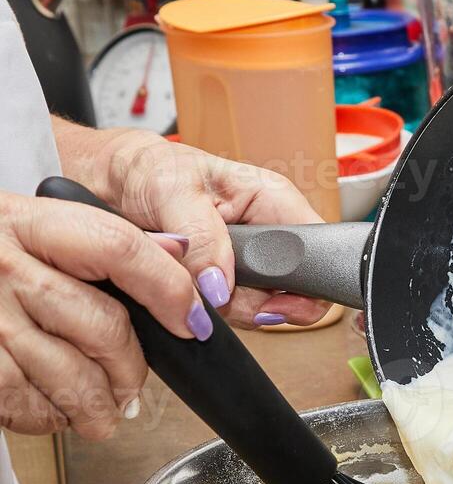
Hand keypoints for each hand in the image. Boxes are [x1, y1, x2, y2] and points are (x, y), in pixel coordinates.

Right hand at [0, 190, 208, 437]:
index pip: (119, 248)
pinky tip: (53, 412)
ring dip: (97, 405)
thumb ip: (100, 240)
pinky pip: (23, 402)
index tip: (195, 321)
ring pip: (70, 374)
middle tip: (132, 388)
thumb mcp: (30, 226)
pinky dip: (49, 416)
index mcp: (28, 220)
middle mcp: (1, 263)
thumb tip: (179, 252)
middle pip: (104, 326)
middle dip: (131, 369)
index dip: (170, 290)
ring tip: (102, 412)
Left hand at [53, 120, 332, 328]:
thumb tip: (221, 285)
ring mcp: (245, 265)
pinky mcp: (221, 285)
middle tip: (219, 294)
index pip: (318, 251)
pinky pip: (229, 315)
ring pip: (260, 310)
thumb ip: (203, 238)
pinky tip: (186, 290)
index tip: (273, 305)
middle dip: (254, 303)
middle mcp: (265, 235)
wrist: (102, 184)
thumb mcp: (172, 190)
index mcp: (272, 201)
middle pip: (292, 292)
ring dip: (224, 309)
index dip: (304, 286)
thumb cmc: (143, 167)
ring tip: (190, 280)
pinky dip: (205, 311)